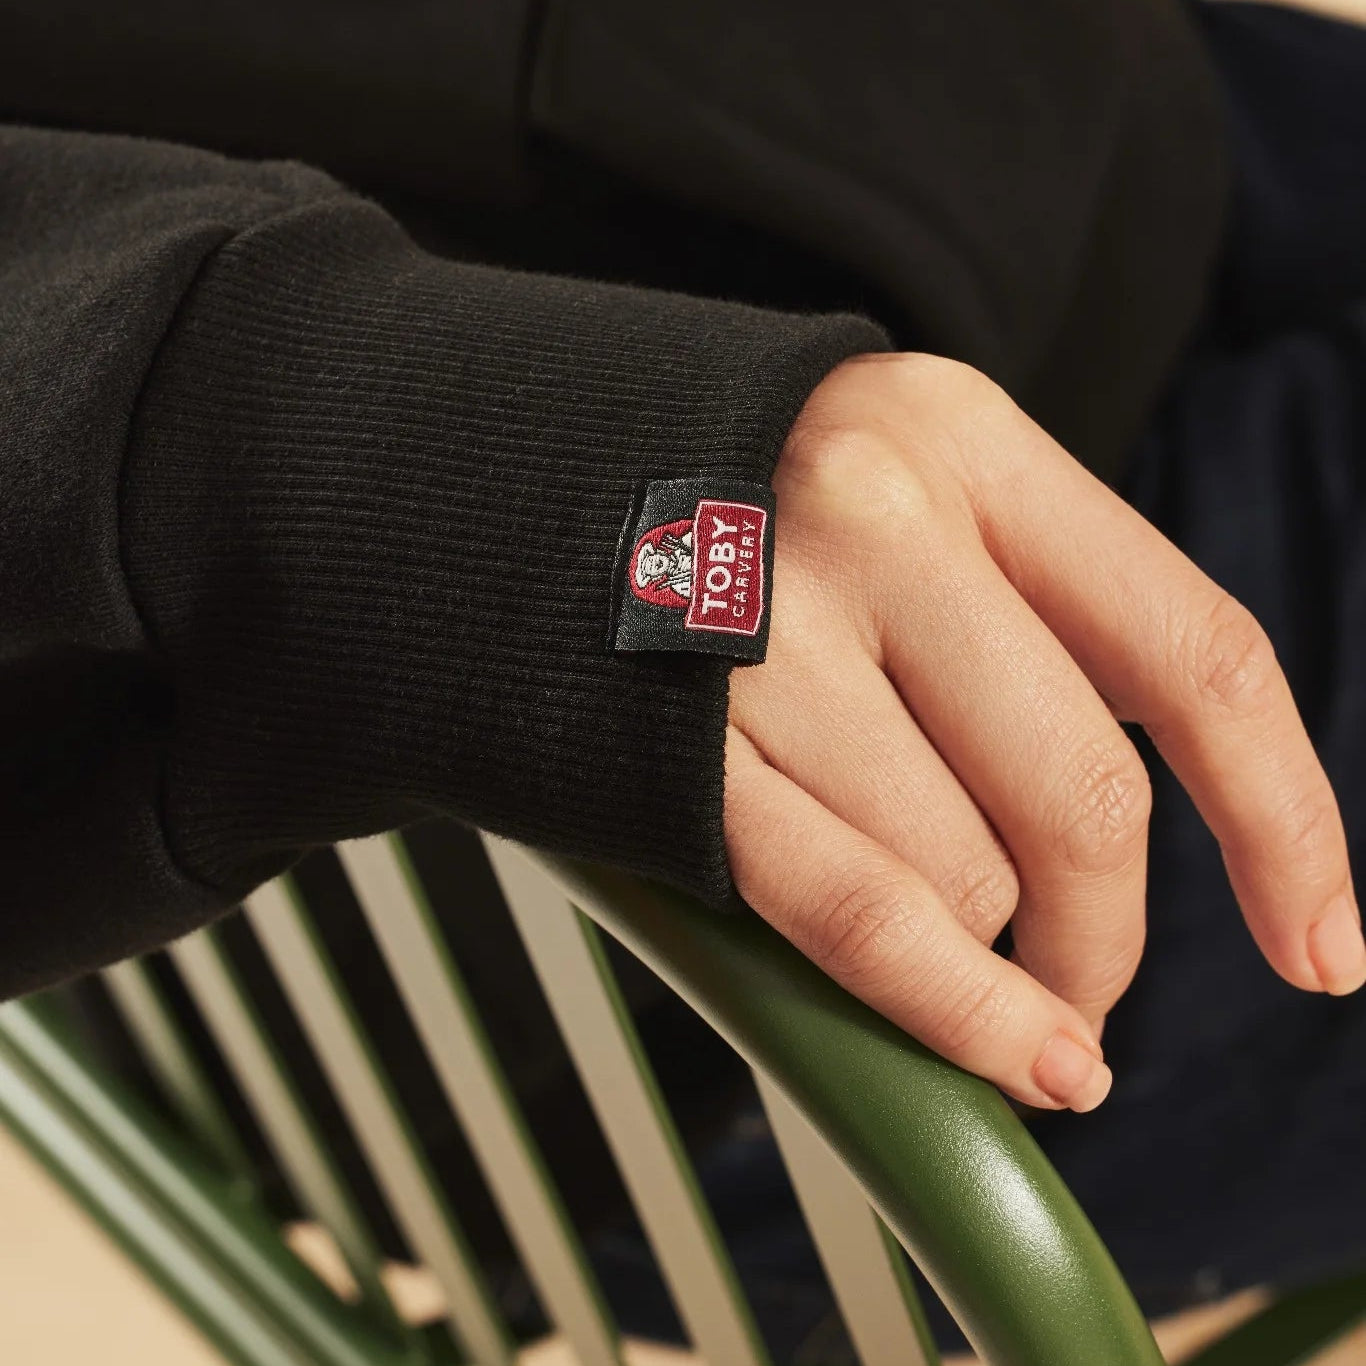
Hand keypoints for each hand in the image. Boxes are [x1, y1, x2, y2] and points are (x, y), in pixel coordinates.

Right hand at [725, 353, 1364, 1111]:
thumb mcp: (903, 491)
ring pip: (966, 875)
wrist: (509, 479)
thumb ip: (1019, 620)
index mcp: (964, 440)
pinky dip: (953, 1011)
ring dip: (983, 947)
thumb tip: (1115, 855)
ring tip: (922, 919)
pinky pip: (858, 911)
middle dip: (1103, 937)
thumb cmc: (740, 510)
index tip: (1320, 950)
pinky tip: (1016, 1057)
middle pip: (1080, 799)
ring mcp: (766, 628)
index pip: (1191, 650)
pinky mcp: (678, 742)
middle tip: (1077, 984)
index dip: (1283, 822)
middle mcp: (876, 519)